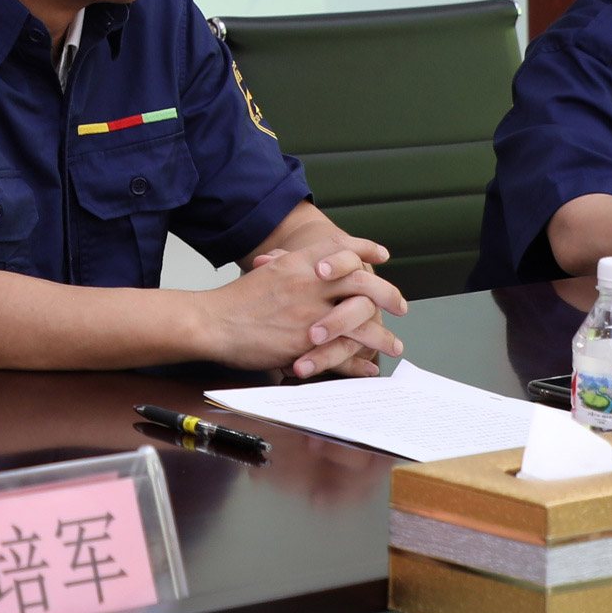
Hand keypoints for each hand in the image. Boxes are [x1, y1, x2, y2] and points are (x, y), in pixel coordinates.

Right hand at [208, 239, 407, 377]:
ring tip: (394, 345)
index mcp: (298, 263)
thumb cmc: (235, 302)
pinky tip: (369, 366)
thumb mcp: (266, 273)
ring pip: (360, 318)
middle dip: (387, 292)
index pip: (340, 246)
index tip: (382, 254)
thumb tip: (299, 265)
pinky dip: (359, 361)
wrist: (211, 321)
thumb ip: (286, 267)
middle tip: (400, 304)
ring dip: (382, 333)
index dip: (365, 248)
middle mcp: (308, 282)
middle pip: (361, 279)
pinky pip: (342, 349)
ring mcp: (309, 311)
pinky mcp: (305, 340)